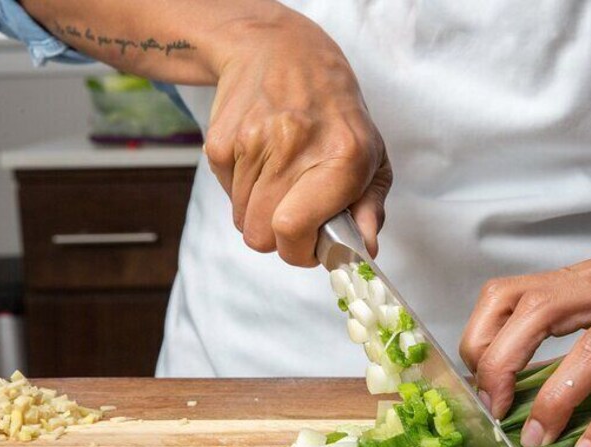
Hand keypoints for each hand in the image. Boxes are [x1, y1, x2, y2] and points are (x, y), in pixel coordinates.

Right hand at [204, 5, 390, 265]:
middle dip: (278, 238)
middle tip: (295, 216)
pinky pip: (226, 195)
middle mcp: (293, 146)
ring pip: (242, 220)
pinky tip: (261, 161)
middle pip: (261, 235)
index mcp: (341, 157)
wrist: (280, 51)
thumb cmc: (334, 113)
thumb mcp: (371, 155)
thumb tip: (364, 252)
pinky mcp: (220, 140)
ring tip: (281, 180)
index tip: (309, 245)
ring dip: (260, 213)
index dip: (299, 251)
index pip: (293, 230)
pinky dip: (242, 190)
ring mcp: (251, 142)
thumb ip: (370, 208)